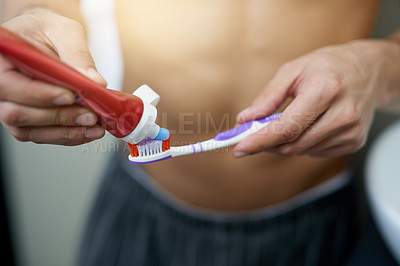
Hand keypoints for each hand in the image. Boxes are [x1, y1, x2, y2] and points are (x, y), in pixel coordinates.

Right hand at [0, 8, 106, 144]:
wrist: (46, 39)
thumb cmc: (48, 31)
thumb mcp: (64, 31)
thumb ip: (77, 55)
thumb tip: (95, 83)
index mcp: (0, 61)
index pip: (8, 85)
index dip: (39, 94)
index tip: (70, 95)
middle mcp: (1, 88)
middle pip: (17, 114)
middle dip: (58, 117)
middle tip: (90, 115)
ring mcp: (12, 107)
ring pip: (30, 131)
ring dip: (65, 132)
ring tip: (95, 127)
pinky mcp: (29, 121)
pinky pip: (43, 136)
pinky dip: (68, 137)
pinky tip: (88, 132)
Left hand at [233, 40, 394, 156]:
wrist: (369, 69)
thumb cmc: (328, 66)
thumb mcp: (293, 70)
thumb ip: (268, 97)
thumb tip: (244, 119)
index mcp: (326, 90)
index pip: (286, 127)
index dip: (259, 141)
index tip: (239, 148)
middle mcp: (343, 114)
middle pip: (293, 144)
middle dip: (267, 143)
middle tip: (252, 135)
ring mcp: (352, 131)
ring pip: (302, 151)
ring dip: (285, 142)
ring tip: (285, 121)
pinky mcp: (355, 141)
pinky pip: (316, 152)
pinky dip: (302, 142)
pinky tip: (307, 125)